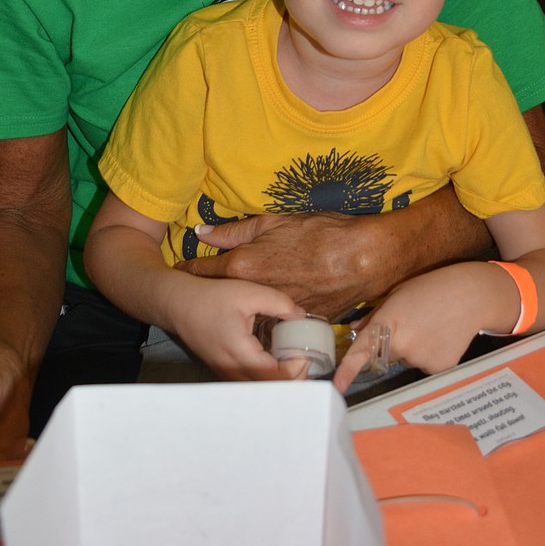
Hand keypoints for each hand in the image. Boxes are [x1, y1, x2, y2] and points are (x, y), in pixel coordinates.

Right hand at [168, 278, 305, 380]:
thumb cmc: (210, 298)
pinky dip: (266, 375)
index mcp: (241, 355)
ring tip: (292, 358)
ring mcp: (226, 374)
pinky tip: (273, 356)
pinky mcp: (224, 370)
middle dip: (292, 379)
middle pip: (270, 390)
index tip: (307, 354)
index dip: (297, 371)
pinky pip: (250, 382)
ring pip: (260, 389)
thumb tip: (301, 315)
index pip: (277, 379)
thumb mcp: (248, 292)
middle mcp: (233, 371)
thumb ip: (279, 303)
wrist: (178, 303)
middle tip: (305, 358)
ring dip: (279, 379)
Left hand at [177, 212, 375, 320]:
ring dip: (244, 309)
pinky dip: (272, 317)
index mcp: (244, 266)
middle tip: (204, 287)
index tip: (179, 271)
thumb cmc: (321, 233)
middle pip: (225, 295)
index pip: (204, 271)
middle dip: (215, 292)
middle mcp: (256, 294)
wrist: (365, 257)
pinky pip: (277, 323)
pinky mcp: (299, 324)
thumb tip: (202, 232)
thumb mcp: (274, 222)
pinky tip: (274, 309)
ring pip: (250, 314)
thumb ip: (234, 231)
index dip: (190, 269)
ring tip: (238, 302)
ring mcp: (276, 313)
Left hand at [333, 263, 498, 393]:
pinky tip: (442, 338)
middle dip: (394, 343)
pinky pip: (425, 367)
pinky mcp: (438, 368)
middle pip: (387, 355)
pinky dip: (430, 356)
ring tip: (431, 327)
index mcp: (388, 322)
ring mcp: (421, 359)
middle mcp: (403, 344)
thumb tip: (355, 330)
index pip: (362, 350)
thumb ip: (374, 315)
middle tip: (414, 322)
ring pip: (407, 361)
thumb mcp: (398, 295)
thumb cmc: (431, 289)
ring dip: (414, 349)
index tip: (337, 387)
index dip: (347, 370)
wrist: (471, 295)